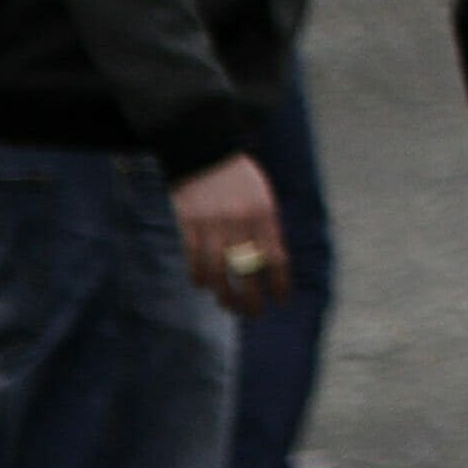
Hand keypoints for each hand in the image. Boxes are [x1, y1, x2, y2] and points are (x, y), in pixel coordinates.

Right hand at [171, 154, 289, 315]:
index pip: (276, 258)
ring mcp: (212, 225)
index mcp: (264, 215)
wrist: (207, 154)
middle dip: (251, 299)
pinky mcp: (188, 226)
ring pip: (217, 272)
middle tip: (253, 313)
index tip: (280, 300)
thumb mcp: (264, 199)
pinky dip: (198, 276)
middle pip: (247, 272)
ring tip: (228, 305)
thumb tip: (269, 265)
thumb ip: (268, 229)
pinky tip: (203, 285)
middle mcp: (240, 223)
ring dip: (223, 294)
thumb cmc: (241, 180)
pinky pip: (193, 259)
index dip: (278, 283)